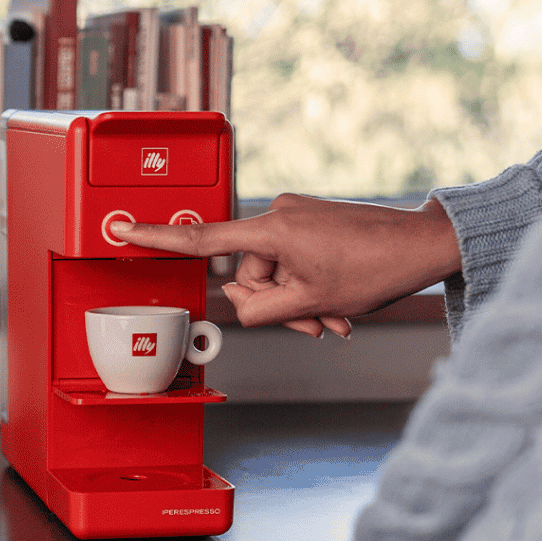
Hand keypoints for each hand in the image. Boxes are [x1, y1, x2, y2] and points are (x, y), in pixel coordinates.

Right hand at [109, 194, 460, 337]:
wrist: (421, 245)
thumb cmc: (374, 269)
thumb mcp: (311, 303)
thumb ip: (261, 309)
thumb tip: (242, 304)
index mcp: (271, 230)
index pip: (202, 240)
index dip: (157, 240)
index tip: (120, 230)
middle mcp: (277, 216)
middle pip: (248, 275)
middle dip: (278, 306)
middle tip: (318, 324)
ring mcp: (295, 217)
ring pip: (273, 275)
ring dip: (299, 302)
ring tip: (336, 317)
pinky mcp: (310, 222)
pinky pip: (292, 262)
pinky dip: (308, 287)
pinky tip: (337, 305)